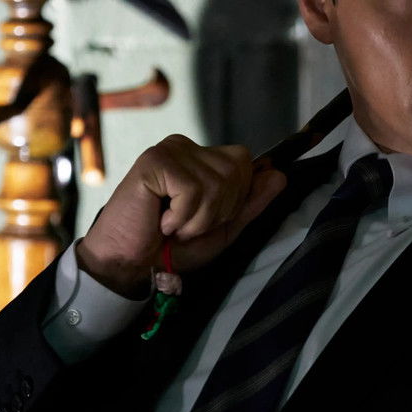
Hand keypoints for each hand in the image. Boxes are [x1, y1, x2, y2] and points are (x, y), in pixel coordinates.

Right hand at [76, 135, 286, 296]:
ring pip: (216, 183)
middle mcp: (186, 147)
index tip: (203, 219)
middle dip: (217, 211)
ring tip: (172, 224)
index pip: (245, 163)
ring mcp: (170, 150)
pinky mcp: (154, 161)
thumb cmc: (172, 247)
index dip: (234, 200)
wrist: (131, 265)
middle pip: (235, 171)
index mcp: (202, 158)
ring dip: (197, 219)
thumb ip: (251, 202)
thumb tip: (280, 174)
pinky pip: (193, 189)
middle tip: (185, 223)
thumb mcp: (223, 228)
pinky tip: (160, 220)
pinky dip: (181, 217)